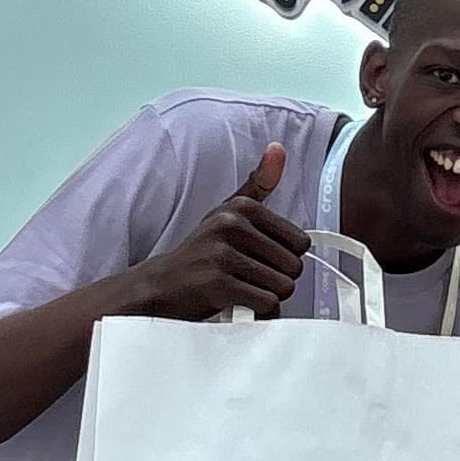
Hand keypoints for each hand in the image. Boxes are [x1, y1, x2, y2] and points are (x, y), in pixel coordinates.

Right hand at [132, 142, 308, 321]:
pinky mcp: (218, 284)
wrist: (159, 286)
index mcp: (241, 207)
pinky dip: (259, 312)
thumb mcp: (227, 212)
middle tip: (248, 279)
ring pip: (283, 287)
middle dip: (277, 280)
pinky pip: (266, 304)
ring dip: (268, 297)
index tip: (259, 259)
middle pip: (294, 266)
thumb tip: (278, 148)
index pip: (300, 242)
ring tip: (242, 290)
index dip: (284, 258)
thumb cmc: (201, 252)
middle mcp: (232, 225)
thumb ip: (258, 184)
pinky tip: (240, 305)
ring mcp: (223, 254)